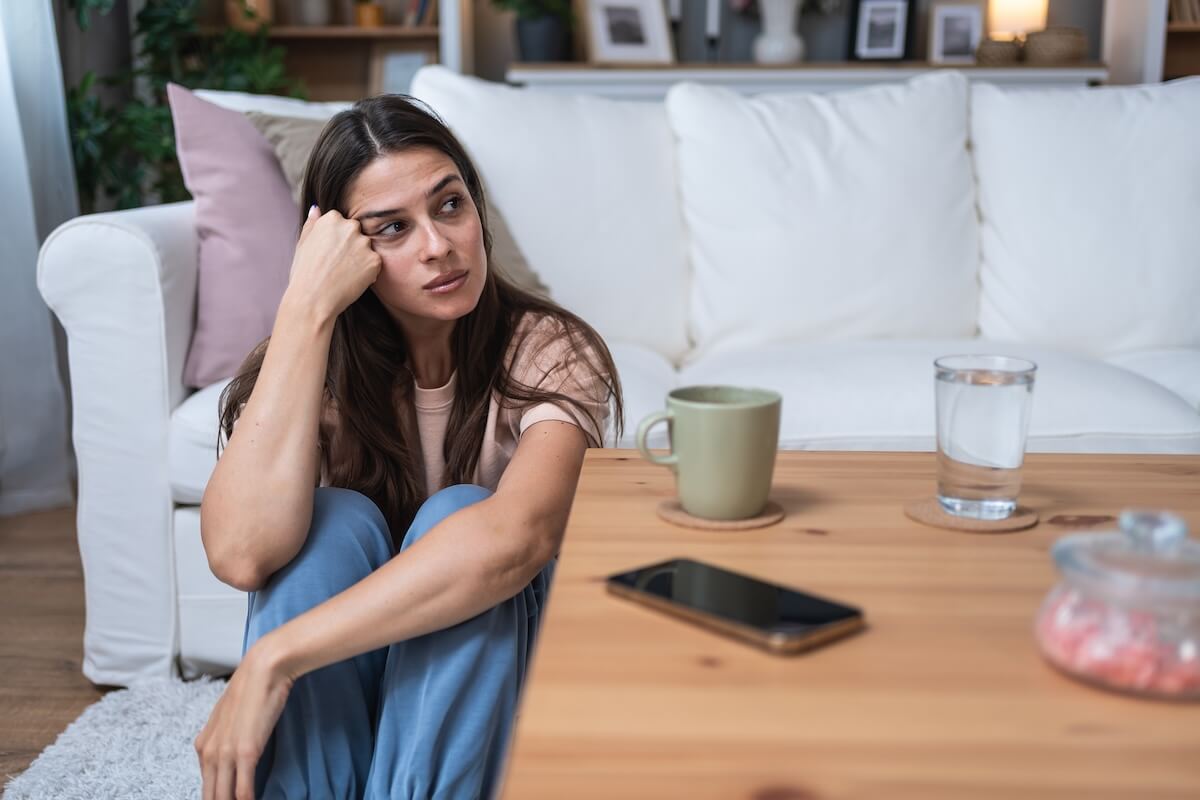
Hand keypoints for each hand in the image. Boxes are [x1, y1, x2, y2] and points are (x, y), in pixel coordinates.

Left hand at [195, 640, 294, 799]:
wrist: (263, 670)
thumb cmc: (252, 689)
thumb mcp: (230, 718)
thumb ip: (226, 739)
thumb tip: (234, 754)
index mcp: (204, 745)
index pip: (206, 785)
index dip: (216, 797)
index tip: (226, 799)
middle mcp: (210, 752)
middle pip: (211, 794)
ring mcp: (226, 754)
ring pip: (224, 796)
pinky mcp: (246, 753)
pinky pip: (243, 790)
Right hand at [284, 205, 382, 324]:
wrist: (313, 299)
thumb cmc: (304, 273)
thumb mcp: (302, 243)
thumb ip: (312, 223)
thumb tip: (316, 209)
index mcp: (332, 218)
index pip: (341, 223)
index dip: (335, 240)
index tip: (329, 253)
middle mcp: (350, 227)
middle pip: (356, 233)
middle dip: (350, 246)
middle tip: (337, 265)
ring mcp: (364, 243)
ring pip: (366, 248)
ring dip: (360, 259)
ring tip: (344, 274)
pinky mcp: (375, 260)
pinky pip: (374, 263)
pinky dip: (368, 272)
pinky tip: (352, 280)